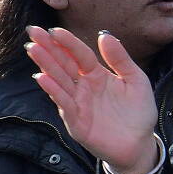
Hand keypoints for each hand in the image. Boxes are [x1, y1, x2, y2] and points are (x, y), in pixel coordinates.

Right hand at [26, 26, 160, 173]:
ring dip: (46, 65)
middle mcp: (83, 87)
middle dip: (47, 48)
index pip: (79, 54)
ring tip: (33, 49)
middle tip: (32, 31)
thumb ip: (120, 59)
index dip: (68, 42)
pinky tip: (43, 78)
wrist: (140, 145)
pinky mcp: (76, 122)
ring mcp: (78, 104)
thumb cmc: (138, 112)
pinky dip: (54, 91)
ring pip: (59, 81)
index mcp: (97, 75)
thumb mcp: (135, 80)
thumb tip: (104, 34)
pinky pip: (64, 104)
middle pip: (63, 64)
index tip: (54, 29)